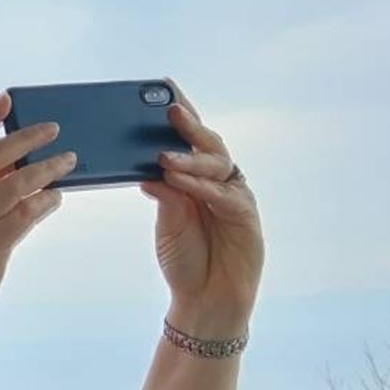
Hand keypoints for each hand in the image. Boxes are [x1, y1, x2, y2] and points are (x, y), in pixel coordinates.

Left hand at [144, 92, 263, 334]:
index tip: (164, 90)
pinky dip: (200, 187)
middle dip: (189, 125)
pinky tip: (179, 181)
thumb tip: (144, 167)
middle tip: (168, 109)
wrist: (206, 299)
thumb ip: (163, 194)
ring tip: (163, 155)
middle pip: (208, 145)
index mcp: (199, 178)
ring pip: (216, 166)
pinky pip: (222, 195)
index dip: (182, 115)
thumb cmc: (186, 259)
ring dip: (189, 158)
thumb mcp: (168, 222)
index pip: (191, 140)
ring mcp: (234, 197)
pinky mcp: (245, 216)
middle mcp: (219, 182)